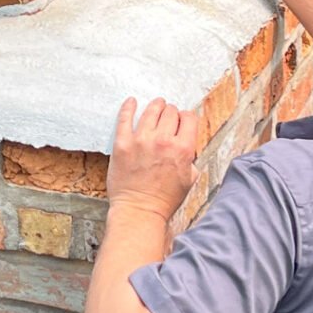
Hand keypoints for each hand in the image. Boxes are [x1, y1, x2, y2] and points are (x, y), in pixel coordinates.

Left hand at [107, 98, 198, 222]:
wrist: (140, 210)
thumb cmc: (165, 199)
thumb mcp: (190, 178)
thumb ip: (190, 157)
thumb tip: (187, 144)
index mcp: (183, 149)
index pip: (189, 118)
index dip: (186, 117)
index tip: (182, 120)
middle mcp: (163, 141)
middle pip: (170, 112)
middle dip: (171, 112)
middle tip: (169, 115)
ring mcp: (141, 140)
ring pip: (151, 111)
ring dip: (155, 106)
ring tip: (156, 104)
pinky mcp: (122, 144)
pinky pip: (125, 118)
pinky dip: (129, 107)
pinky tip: (131, 102)